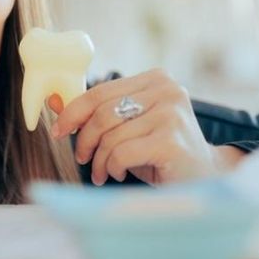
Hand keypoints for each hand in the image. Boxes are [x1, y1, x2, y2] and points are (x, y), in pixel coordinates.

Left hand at [49, 69, 233, 185]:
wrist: (205, 180)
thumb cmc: (158, 152)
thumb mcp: (125, 128)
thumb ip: (93, 113)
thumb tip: (52, 101)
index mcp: (155, 79)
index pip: (100, 91)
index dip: (73, 111)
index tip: (58, 131)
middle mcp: (167, 90)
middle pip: (101, 112)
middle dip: (85, 140)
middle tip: (83, 159)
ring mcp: (172, 113)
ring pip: (110, 135)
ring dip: (100, 160)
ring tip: (105, 172)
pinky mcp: (171, 140)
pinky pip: (121, 153)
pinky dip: (113, 167)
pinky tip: (122, 174)